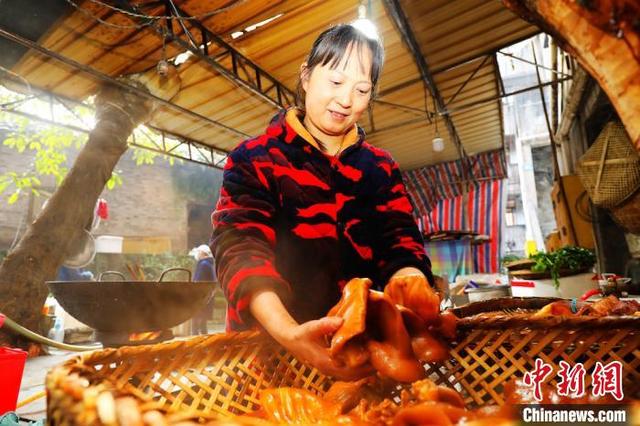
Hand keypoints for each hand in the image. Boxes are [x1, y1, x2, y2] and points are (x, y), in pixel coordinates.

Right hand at [249, 289, 372, 379]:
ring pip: (352, 376)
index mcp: (326, 362)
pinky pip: (349, 374)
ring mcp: (330, 371)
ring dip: (365, 371)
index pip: (349, 368)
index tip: (375, 355)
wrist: (293, 341)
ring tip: (378, 361)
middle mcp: (329, 370)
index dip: (363, 365)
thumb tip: (341, 321)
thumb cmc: (303, 333)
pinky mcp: (332, 368)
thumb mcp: (311, 327)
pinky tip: (367, 362)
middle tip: (381, 359)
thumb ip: (325, 325)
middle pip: (354, 375)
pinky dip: (359, 370)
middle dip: (368, 369)